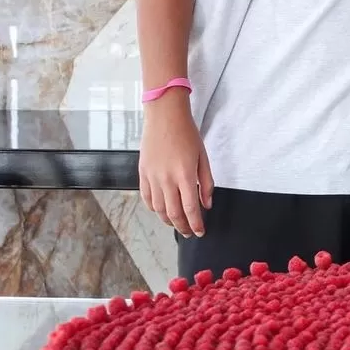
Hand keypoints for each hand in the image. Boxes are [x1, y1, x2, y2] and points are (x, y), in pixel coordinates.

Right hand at [138, 91, 213, 237]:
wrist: (164, 116)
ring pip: (159, 209)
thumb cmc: (187, 134)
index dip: (196, 224)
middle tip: (190, 232)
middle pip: (173, 214)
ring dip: (168, 221)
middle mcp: (166, 179)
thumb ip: (206, 183)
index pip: (190, 208)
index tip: (200, 232)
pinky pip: (147, 198)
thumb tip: (207, 204)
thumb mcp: (203, 157)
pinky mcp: (142, 173)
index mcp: (185, 175)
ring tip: (177, 224)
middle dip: (183, 227)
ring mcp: (152, 177)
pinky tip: (162, 211)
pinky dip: (154, 209)